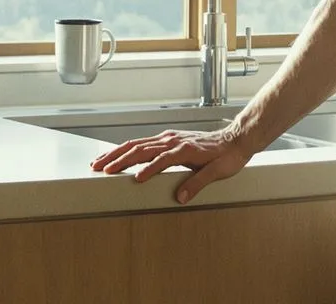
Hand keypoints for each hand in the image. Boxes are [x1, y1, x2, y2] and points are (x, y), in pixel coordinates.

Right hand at [90, 127, 252, 203]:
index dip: (148, 170)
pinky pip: (144, 142)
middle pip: (140, 148)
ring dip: (117, 153)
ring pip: (138, 144)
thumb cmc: (228, 157)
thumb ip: (199, 183)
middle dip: (118, 159)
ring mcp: (170, 138)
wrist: (236, 139)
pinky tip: (119, 155)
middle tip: (99, 169)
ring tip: (99, 162)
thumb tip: (181, 197)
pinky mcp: (169, 138)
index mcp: (184, 149)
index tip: (134, 181)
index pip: (161, 159)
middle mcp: (173, 141)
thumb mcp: (218, 173)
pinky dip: (127, 149)